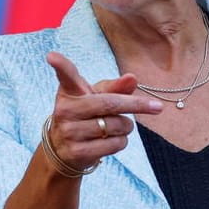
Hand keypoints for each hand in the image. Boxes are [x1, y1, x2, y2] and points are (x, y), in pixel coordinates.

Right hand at [42, 51, 162, 172]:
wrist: (63, 150)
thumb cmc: (85, 116)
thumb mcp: (95, 98)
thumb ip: (114, 88)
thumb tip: (132, 78)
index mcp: (69, 92)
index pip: (66, 76)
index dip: (60, 65)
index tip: (52, 56)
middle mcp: (65, 110)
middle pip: (109, 103)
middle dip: (136, 105)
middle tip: (157, 107)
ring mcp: (69, 132)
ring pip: (116, 126)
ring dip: (126, 126)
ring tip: (117, 126)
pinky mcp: (77, 152)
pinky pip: (115, 144)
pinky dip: (122, 141)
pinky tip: (111, 140)